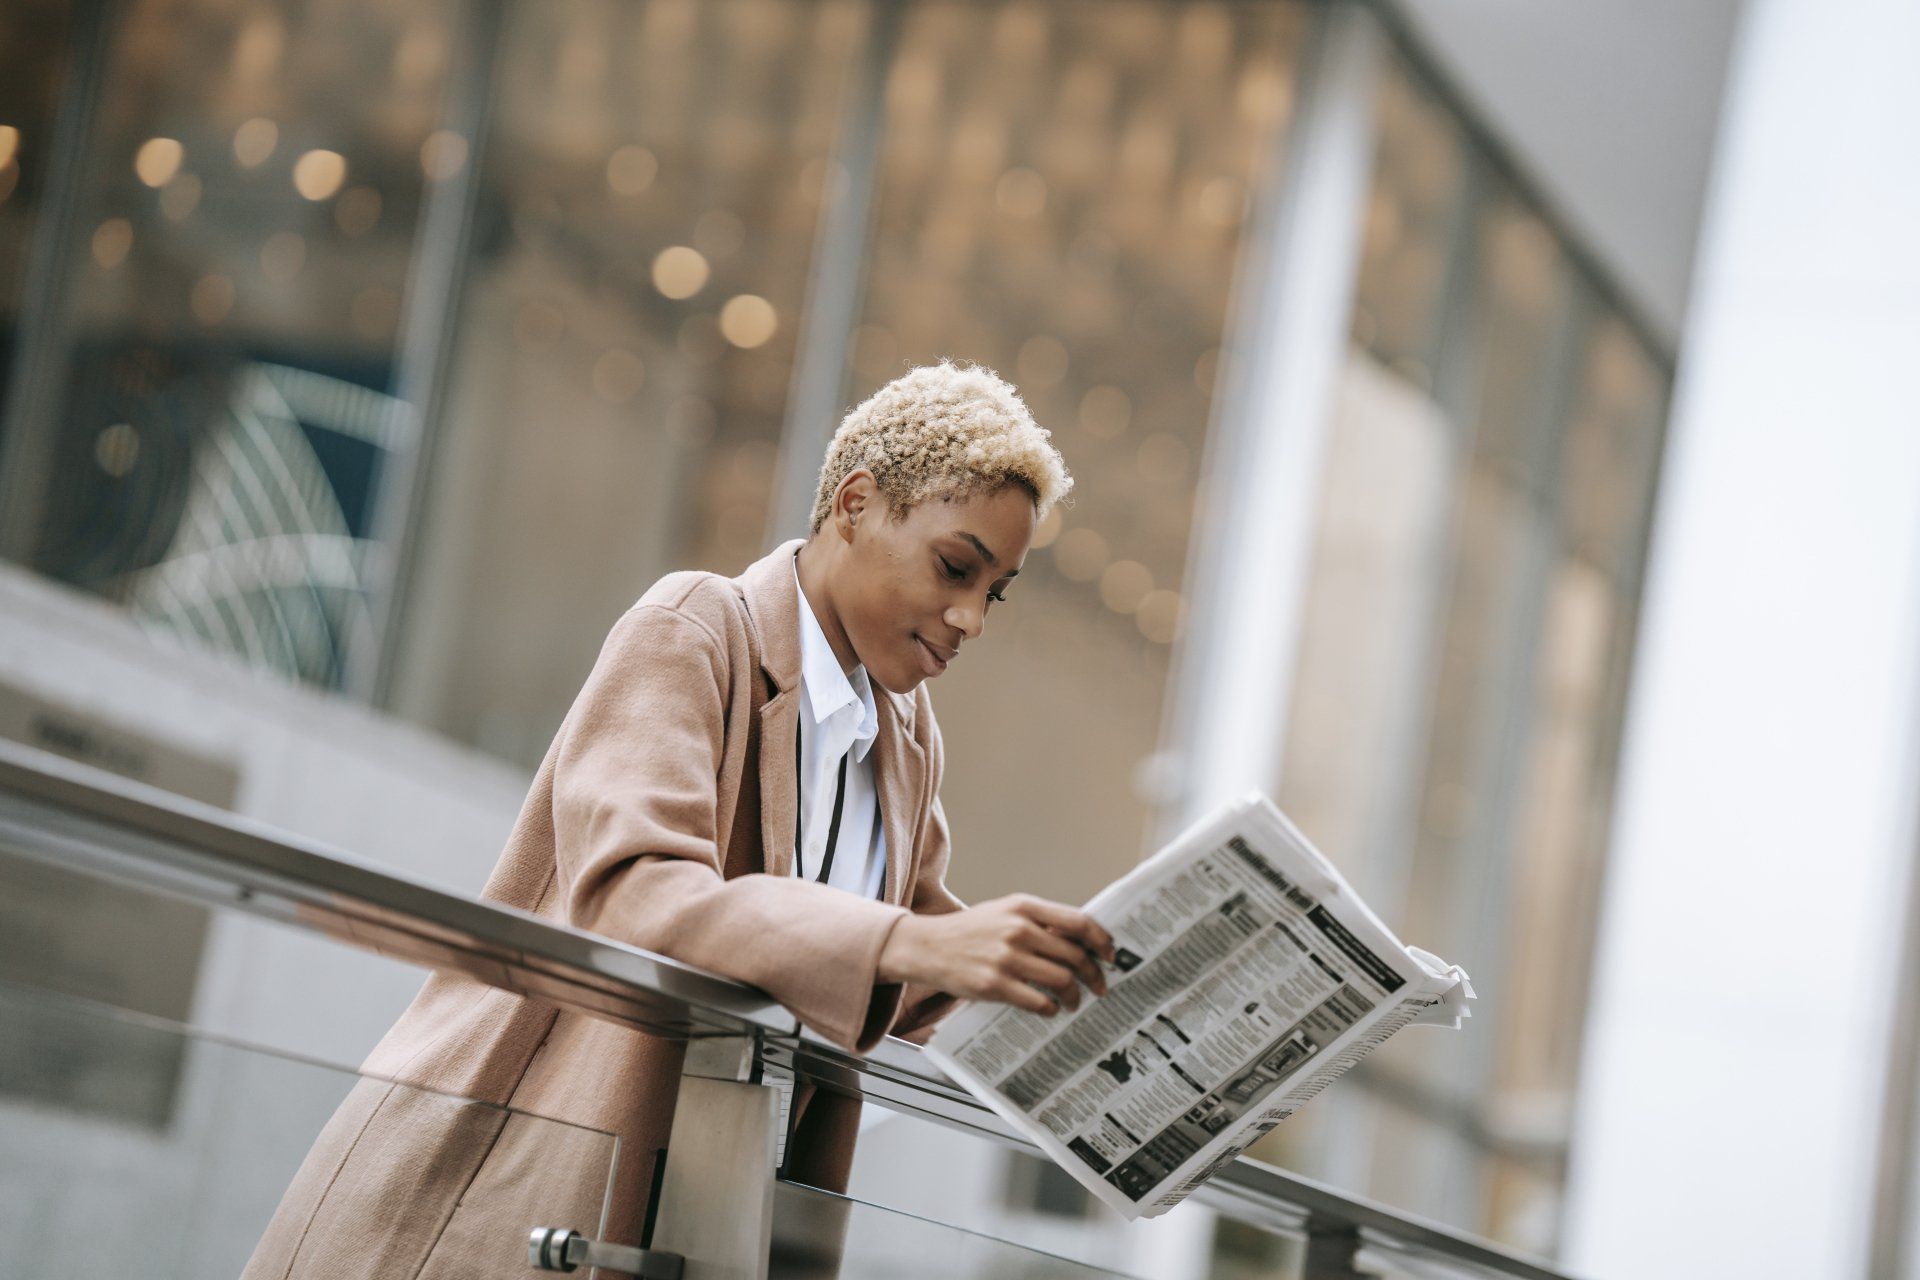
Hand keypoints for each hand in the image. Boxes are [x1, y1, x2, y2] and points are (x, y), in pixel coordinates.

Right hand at [878, 894, 1117, 1015]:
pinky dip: (1051, 1009)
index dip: (1101, 941)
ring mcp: (1006, 958)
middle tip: (1099, 987)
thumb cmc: (971, 931)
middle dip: (1094, 976)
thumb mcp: (1005, 912)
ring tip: (1074, 1002)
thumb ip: (1039, 921)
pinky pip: (1038, 1002)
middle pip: (1075, 956)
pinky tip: (1050, 1010)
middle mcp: (1018, 929)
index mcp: (1024, 907)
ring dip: (1074, 997)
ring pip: (1061, 981)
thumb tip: (1081, 941)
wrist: (928, 946)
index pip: (1079, 922)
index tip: (1110, 956)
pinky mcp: (994, 985)